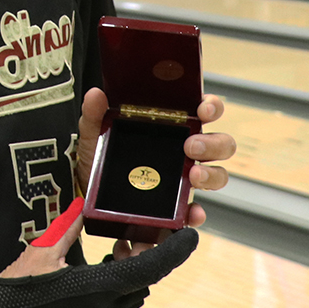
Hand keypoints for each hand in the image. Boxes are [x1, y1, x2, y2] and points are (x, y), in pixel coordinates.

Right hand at [0, 225, 198, 307]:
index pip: (151, 267)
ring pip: (130, 296)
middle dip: (145, 258)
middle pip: (143, 281)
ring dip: (129, 275)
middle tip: (135, 236)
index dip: (175, 251)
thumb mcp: (42, 251)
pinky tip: (97, 274)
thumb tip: (85, 204)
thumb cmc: (14, 290)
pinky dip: (115, 290)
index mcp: (98, 288)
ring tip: (113, 251)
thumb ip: (69, 226)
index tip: (190, 235)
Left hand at [75, 88, 235, 233]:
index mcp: (174, 126)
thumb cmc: (101, 156)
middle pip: (220, 143)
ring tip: (193, 176)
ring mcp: (185, 178)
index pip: (205, 110)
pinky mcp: (178, 205)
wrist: (88, 193)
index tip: (203, 109)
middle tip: (191, 146)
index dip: (212, 107)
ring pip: (218, 174)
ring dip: (212, 174)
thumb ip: (95, 113)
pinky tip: (191, 212)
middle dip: (213, 143)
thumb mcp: (95, 133)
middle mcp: (187, 150)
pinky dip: (198, 212)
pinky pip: (196, 210)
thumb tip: (95, 95)